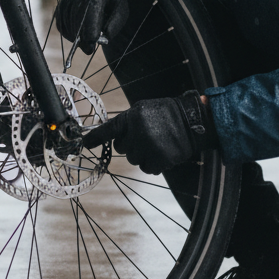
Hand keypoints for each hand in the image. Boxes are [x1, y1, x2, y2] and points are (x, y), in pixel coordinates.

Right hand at [55, 0, 128, 53]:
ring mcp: (66, 0)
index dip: (90, 28)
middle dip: (83, 38)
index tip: (91, 44)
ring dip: (78, 37)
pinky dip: (71, 35)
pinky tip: (80, 32)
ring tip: (90, 34)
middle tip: (90, 50)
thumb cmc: (111, 1)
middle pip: (77, 20)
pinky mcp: (59, 8)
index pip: (91, 10)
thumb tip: (101, 41)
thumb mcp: (121, 10)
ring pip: (69, 26)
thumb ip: (114, 25)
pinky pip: (62, 28)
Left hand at [82, 91, 216, 175]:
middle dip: (131, 145)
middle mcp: (138, 132)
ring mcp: (149, 146)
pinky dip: (154, 164)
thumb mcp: (144, 110)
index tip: (85, 144)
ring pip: (134, 160)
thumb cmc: (167, 114)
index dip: (95, 138)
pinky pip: (147, 169)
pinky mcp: (159, 159)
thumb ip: (128, 122)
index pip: (109, 129)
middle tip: (146, 137)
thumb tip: (113, 136)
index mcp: (132, 117)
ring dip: (143, 155)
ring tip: (157, 143)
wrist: (193, 121)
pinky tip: (162, 152)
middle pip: (122, 148)